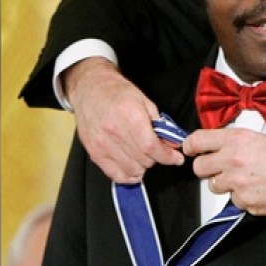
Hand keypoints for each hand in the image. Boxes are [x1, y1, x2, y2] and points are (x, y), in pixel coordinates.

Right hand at [64, 57, 183, 181]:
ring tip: (144, 155)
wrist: (90, 90)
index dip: (167, 156)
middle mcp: (114, 132)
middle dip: (157, 158)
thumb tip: (172, 144)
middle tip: (158, 150)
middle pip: (143, 159)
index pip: (151, 146)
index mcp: (129, 116)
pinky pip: (115, 174)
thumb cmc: (117, 93)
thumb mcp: (144, 101)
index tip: (176, 158)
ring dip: (143, 166)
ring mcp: (102, 145)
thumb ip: (160, 124)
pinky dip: (128, 175)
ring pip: (132, 170)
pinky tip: (133, 167)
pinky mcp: (94, 153)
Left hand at [183, 128, 265, 215]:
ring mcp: (238, 184)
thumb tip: (216, 149)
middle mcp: (233, 161)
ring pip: (215, 187)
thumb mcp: (259, 138)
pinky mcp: (246, 203)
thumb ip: (234, 143)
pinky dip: (244, 198)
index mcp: (236, 140)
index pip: (197, 141)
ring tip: (248, 179)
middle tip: (222, 168)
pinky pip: (235, 202)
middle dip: (208, 169)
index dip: (191, 146)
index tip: (191, 150)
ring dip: (227, 185)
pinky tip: (260, 190)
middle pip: (199, 168)